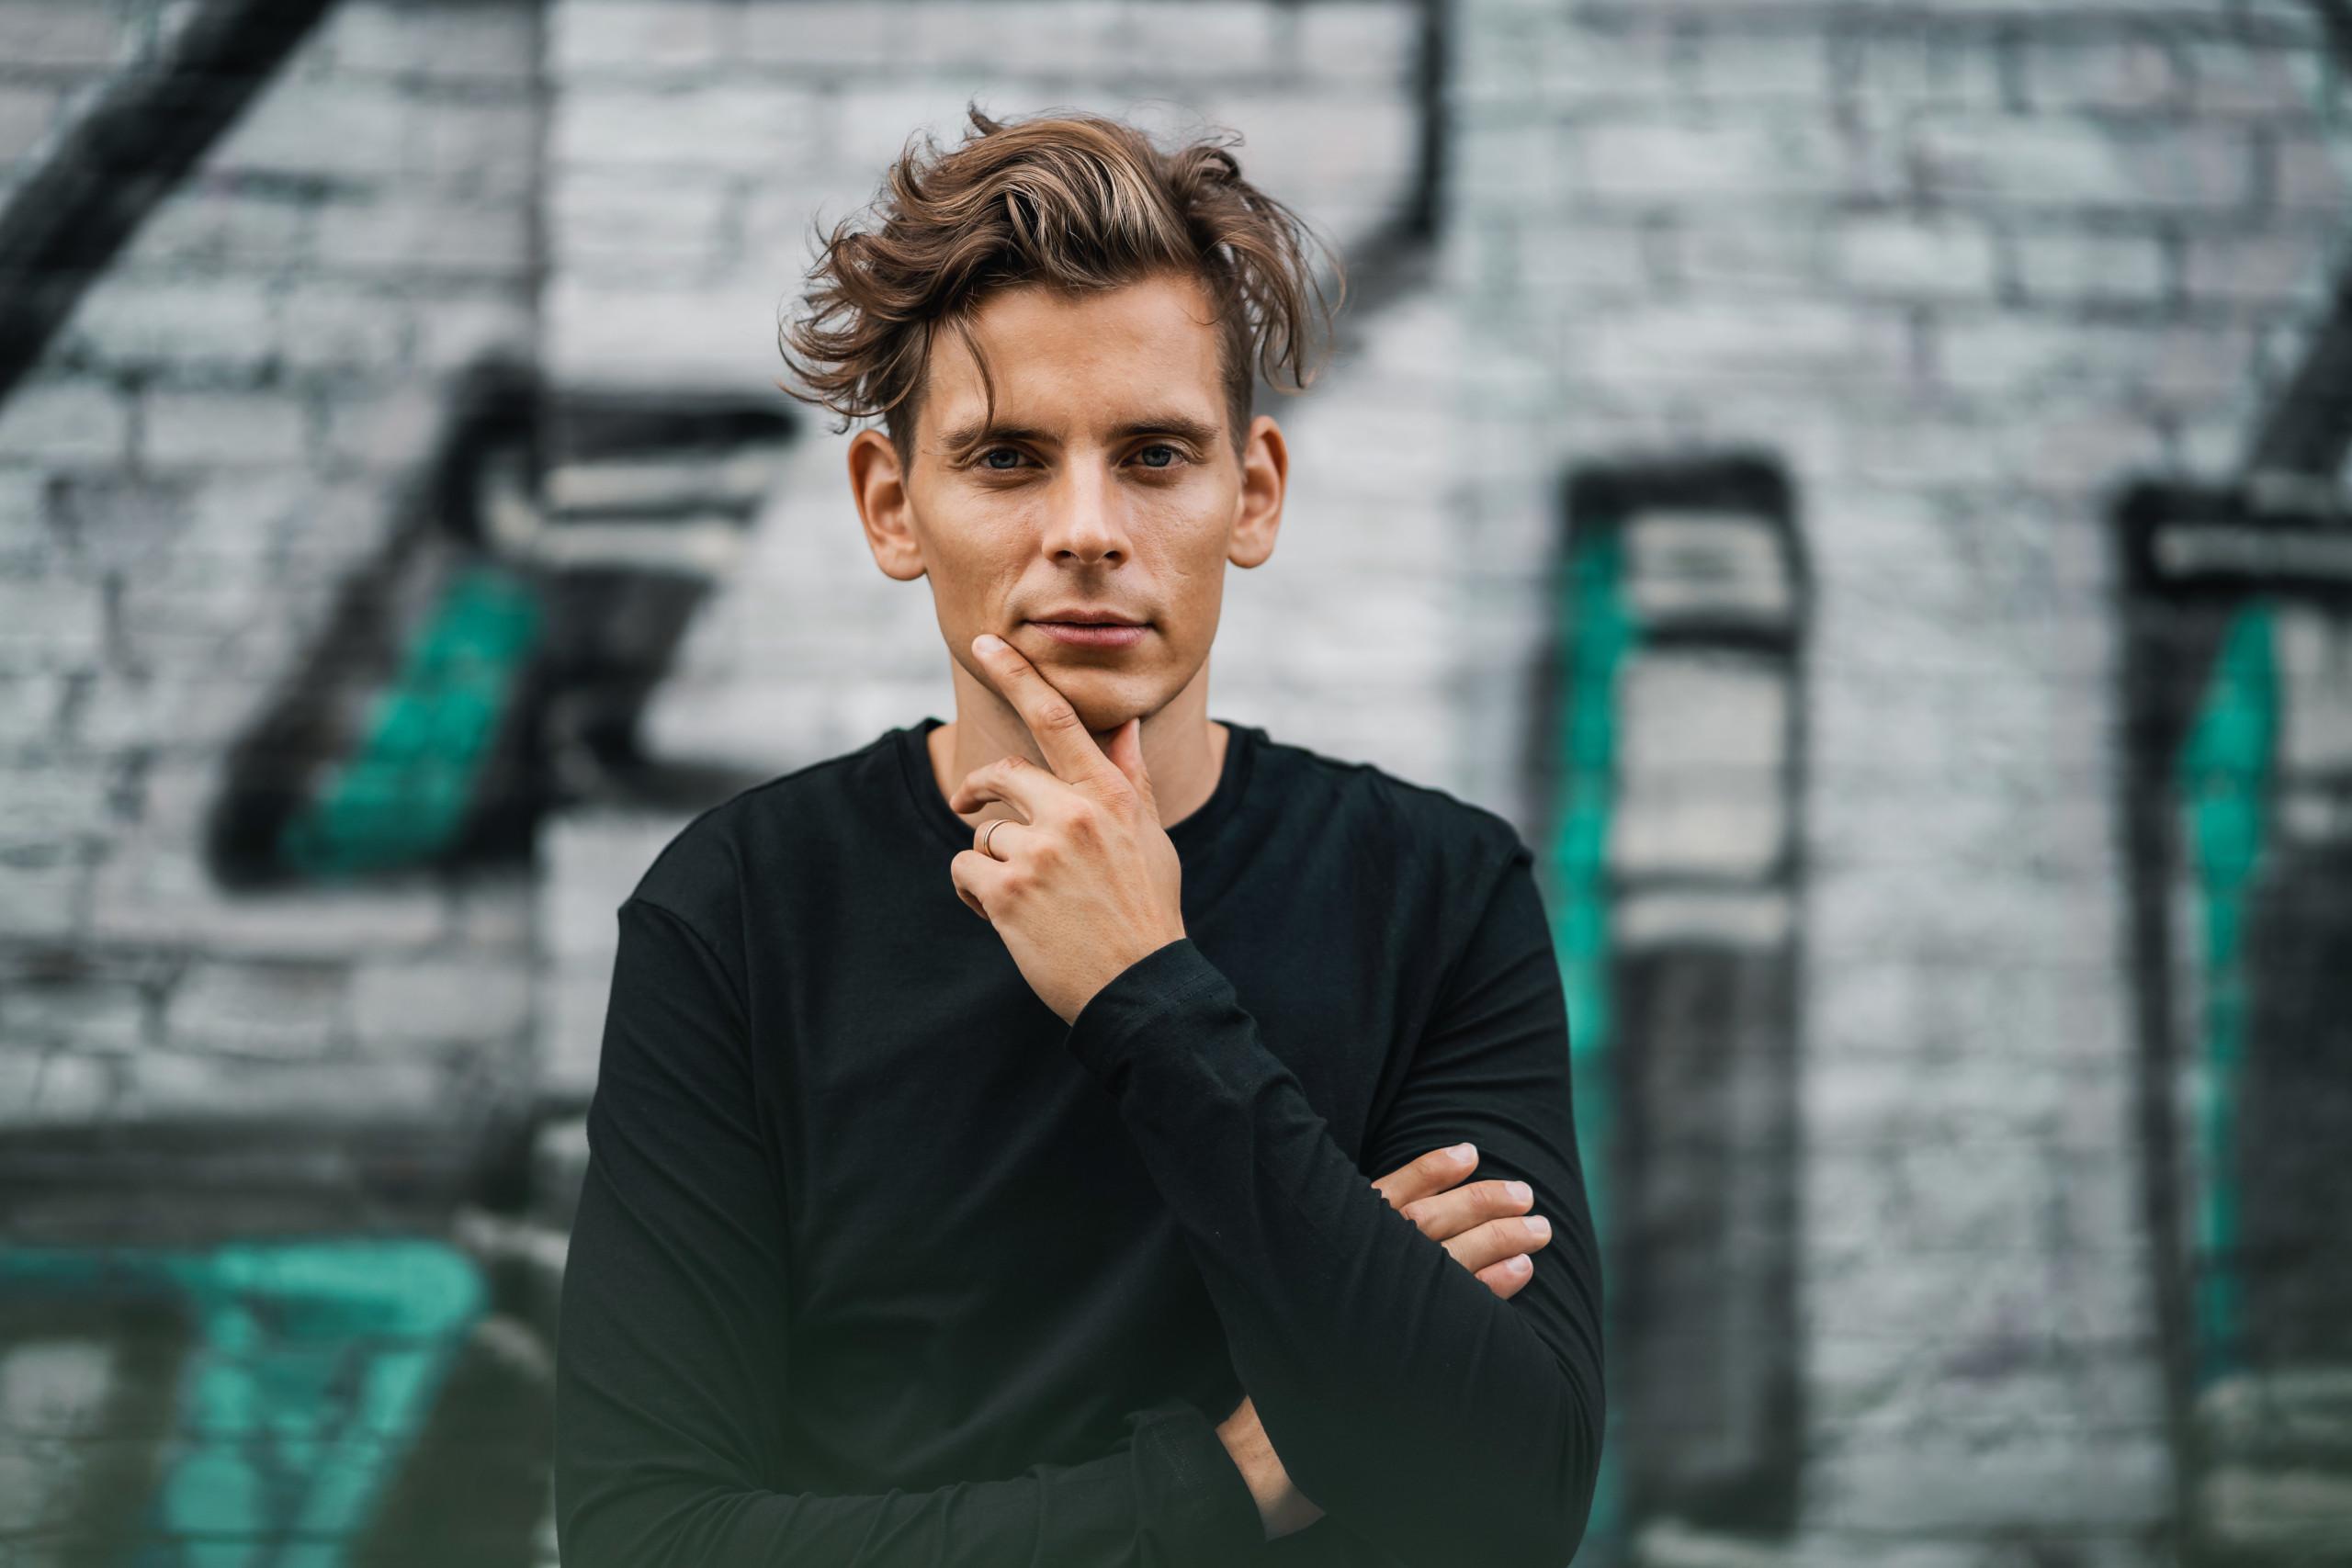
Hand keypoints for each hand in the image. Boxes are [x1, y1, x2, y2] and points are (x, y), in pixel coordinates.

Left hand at [947, 633, 1186, 1023]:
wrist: (1141, 985)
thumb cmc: (1147, 909)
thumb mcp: (1150, 836)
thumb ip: (1129, 778)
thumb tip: (1124, 726)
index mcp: (1109, 794)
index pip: (1057, 717)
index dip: (1017, 674)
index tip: (987, 644)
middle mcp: (1073, 813)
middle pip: (1001, 775)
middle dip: (979, 791)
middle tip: (970, 804)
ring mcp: (1039, 851)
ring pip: (982, 831)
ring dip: (991, 861)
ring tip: (1024, 896)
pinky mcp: (1008, 891)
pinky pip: (964, 868)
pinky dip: (973, 892)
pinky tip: (1003, 915)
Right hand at [1218, 1143, 1553, 1537]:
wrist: (1262, 1457)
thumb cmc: (1288, 1386)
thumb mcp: (1303, 1312)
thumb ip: (1342, 1273)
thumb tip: (1393, 1243)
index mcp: (1320, 1255)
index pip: (1381, 1197)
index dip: (1425, 1170)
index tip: (1467, 1151)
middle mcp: (1344, 1273)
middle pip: (1425, 1221)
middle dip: (1479, 1199)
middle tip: (1525, 1194)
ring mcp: (1370, 1311)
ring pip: (1448, 1257)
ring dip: (1499, 1236)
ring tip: (1539, 1229)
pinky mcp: (1399, 1354)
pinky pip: (1459, 1308)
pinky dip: (1493, 1284)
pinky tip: (1521, 1273)